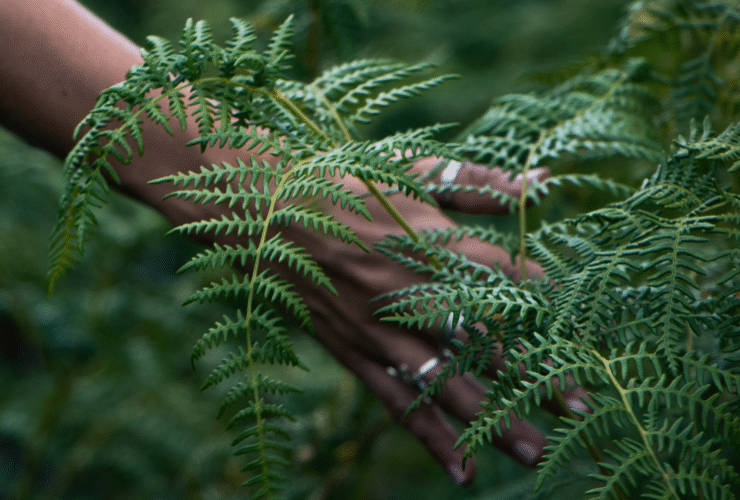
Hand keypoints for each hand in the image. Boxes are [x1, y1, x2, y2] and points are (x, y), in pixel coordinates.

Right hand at [270, 159, 586, 484]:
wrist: (267, 210)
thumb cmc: (346, 186)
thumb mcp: (409, 173)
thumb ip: (476, 182)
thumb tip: (541, 179)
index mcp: (426, 242)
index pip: (500, 275)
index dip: (537, 294)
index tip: (569, 313)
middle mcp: (407, 293)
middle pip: (483, 344)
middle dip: (534, 375)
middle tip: (583, 406)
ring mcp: (379, 330)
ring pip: (445, 386)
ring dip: (492, 421)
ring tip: (537, 451)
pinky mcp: (354, 353)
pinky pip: (396, 402)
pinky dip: (429, 438)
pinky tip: (462, 471)